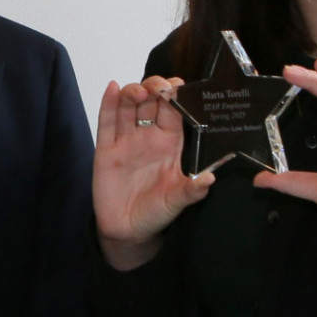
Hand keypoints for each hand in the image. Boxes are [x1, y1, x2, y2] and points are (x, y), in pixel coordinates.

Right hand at [94, 77, 214, 269]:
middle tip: (160, 86)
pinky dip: (109, 103)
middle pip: (151, 102)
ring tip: (139, 92)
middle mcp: (148, 137)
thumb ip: (192, 191)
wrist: (127, 230)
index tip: (178, 87)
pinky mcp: (106, 149)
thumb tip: (210, 180)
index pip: (174, 112)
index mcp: (170, 144)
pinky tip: (112, 88)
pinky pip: (107, 122)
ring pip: (129, 106)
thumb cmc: (155, 213)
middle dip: (156, 87)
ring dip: (133, 92)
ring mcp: (126, 141)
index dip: (176, 97)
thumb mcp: (177, 202)